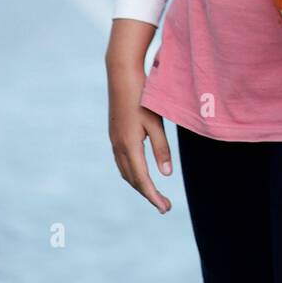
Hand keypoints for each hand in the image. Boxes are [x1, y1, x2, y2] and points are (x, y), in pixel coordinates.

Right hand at [106, 49, 173, 213]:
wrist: (121, 74)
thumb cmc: (143, 96)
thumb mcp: (156, 122)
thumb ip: (161, 148)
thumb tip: (166, 175)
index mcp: (130, 145)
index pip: (142, 180)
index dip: (154, 196)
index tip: (165, 209)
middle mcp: (119, 146)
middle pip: (133, 180)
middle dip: (148, 194)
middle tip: (165, 206)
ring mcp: (114, 140)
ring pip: (126, 172)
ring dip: (139, 185)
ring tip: (155, 194)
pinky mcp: (115, 134)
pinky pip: (122, 162)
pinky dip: (133, 173)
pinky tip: (141, 173)